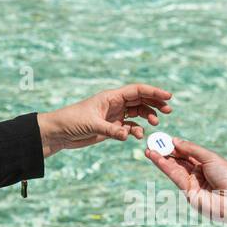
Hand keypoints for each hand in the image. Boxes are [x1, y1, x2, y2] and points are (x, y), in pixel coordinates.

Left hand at [38, 83, 172, 156]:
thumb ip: (111, 130)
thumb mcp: (91, 124)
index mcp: (111, 96)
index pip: (137, 90)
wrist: (59, 132)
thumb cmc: (71, 121)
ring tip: (154, 123)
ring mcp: (114, 116)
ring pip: (137, 113)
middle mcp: (114, 104)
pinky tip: (138, 135)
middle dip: (155, 103)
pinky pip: (129, 127)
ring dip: (147, 116)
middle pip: (140, 100)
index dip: (153, 92)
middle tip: (168, 111)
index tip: (168, 97)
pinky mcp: (111, 128)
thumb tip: (127, 135)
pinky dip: (136, 130)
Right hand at [145, 137, 226, 226]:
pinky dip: (165, 167)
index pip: (187, 153)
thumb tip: (175, 141)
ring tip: (149, 149)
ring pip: (174, 169)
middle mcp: (198, 174)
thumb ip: (191, 150)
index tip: (162, 139)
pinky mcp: (188, 193)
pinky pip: (174, 177)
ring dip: (161, 159)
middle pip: (178, 161)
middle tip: (151, 143)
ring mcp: (192, 184)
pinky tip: (156, 158)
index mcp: (206, 164)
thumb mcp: (210, 158)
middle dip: (165, 152)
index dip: (175, 146)